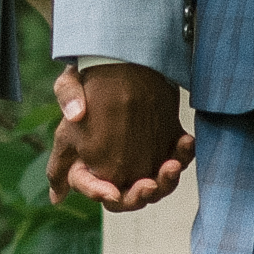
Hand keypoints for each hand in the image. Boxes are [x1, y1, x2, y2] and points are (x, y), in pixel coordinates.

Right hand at [48, 60, 187, 210]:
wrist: (128, 57)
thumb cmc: (93, 73)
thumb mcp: (71, 84)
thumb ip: (67, 101)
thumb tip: (73, 118)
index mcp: (84, 159)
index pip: (89, 185)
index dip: (99, 192)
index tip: (112, 191)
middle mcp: (112, 166)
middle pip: (126, 196)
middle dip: (138, 195)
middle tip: (148, 185)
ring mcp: (140, 159)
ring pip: (156, 184)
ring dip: (166, 181)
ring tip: (172, 164)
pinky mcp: (163, 147)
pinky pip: (176, 161)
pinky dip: (182, 156)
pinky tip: (186, 142)